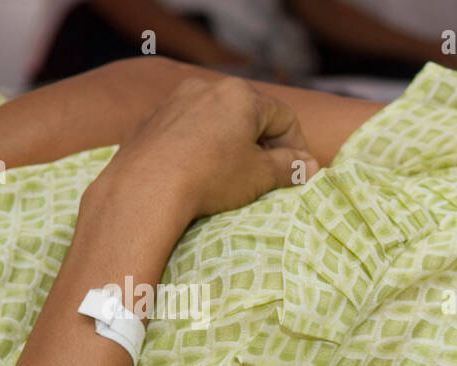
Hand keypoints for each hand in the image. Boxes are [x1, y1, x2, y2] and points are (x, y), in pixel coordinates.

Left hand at [96, 75, 321, 220]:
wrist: (145, 188)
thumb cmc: (211, 177)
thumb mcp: (261, 176)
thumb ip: (291, 167)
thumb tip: (311, 166)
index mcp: (242, 95)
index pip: (286, 118)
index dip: (298, 149)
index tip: (297, 175)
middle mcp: (208, 87)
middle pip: (252, 116)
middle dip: (265, 146)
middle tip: (268, 178)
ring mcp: (177, 100)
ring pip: (220, 121)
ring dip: (235, 146)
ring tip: (234, 178)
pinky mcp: (154, 119)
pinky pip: (191, 130)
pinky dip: (204, 147)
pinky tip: (201, 173)